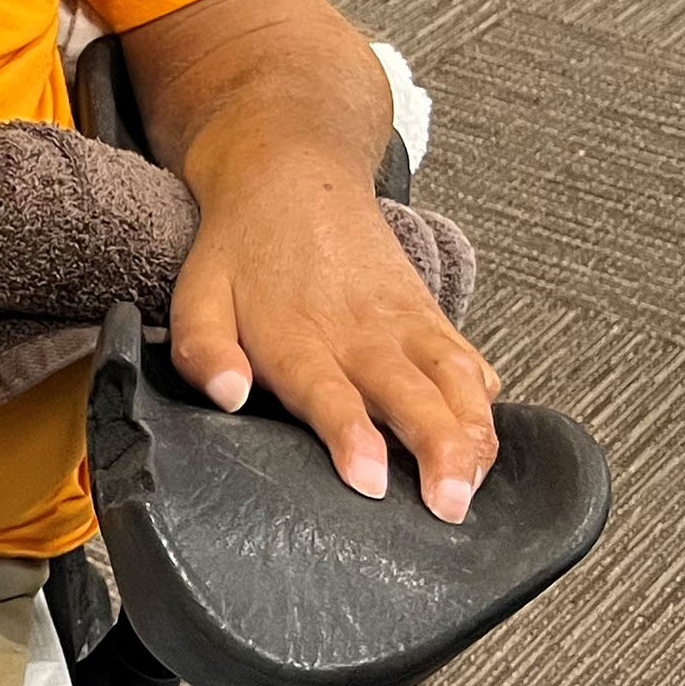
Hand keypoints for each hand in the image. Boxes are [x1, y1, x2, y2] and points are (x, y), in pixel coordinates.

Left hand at [169, 169, 502, 522]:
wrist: (290, 179)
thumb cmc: (242, 251)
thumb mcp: (197, 296)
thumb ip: (203, 350)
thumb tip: (227, 395)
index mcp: (299, 337)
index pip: (329, 394)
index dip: (353, 438)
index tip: (371, 481)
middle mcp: (361, 333)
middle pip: (411, 397)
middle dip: (438, 452)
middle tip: (449, 505)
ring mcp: (405, 325)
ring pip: (456, 382)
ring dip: (474, 436)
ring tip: (476, 486)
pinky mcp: (431, 317)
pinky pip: (471, 363)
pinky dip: (486, 405)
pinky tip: (487, 446)